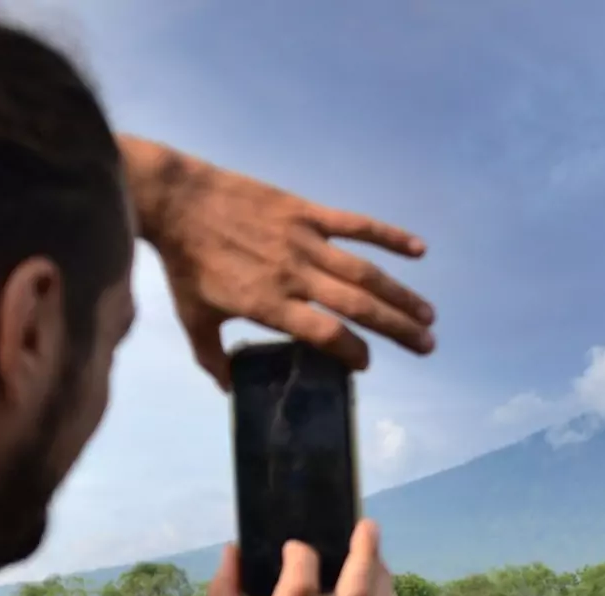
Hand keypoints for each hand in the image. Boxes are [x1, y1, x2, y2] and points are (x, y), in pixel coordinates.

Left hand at [135, 142, 435, 387]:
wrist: (176, 200)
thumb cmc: (184, 264)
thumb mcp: (192, 319)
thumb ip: (213, 357)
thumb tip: (230, 387)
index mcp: (269, 304)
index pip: (326, 333)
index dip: (352, 352)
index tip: (365, 365)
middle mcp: (295, 274)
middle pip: (358, 306)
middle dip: (397, 328)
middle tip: (427, 345)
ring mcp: (304, 240)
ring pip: (364, 271)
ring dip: (400, 294)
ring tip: (428, 315)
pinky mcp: (305, 212)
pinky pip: (355, 224)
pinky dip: (389, 236)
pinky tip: (420, 250)